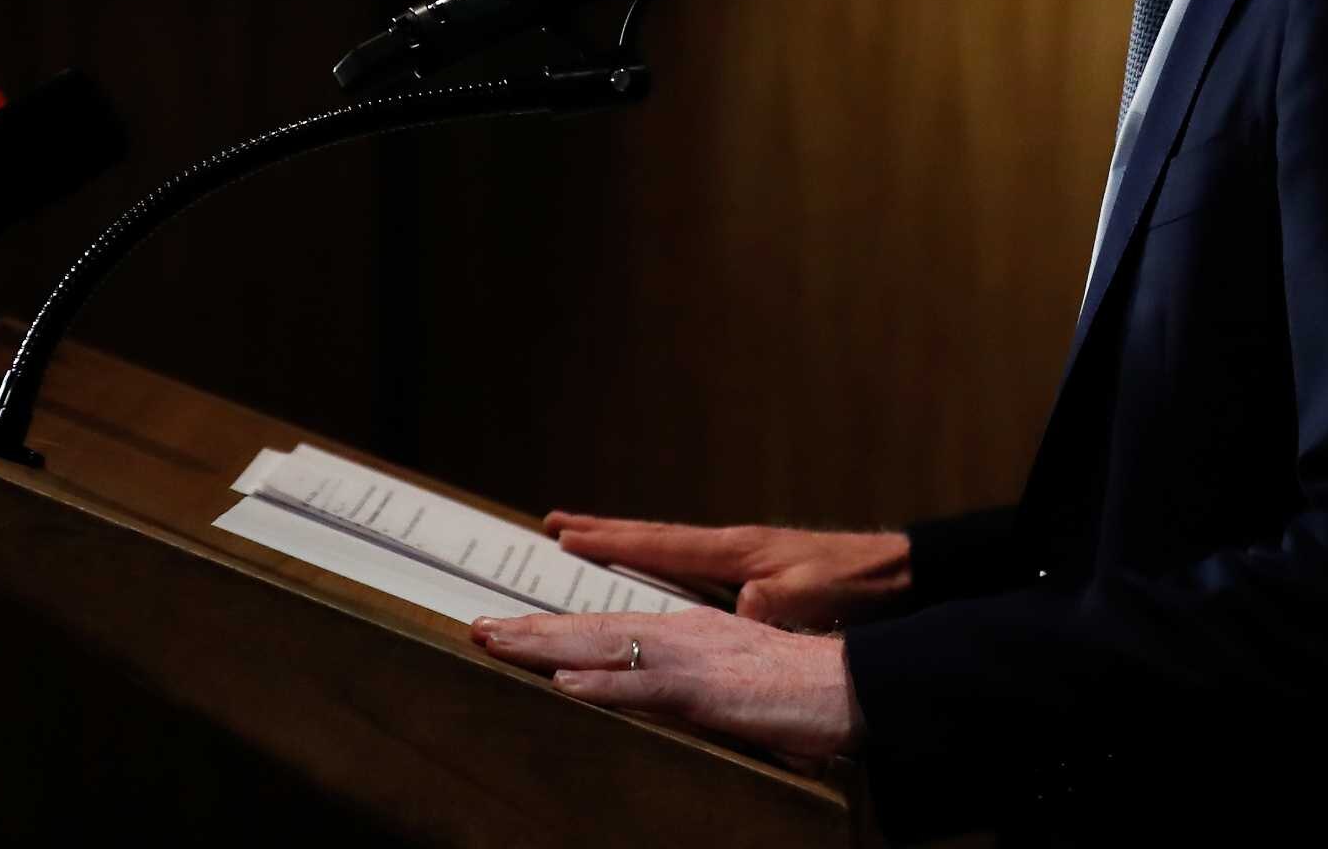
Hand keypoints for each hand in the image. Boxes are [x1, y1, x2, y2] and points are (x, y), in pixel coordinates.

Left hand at [469, 608, 859, 760]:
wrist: (851, 683)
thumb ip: (692, 686)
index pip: (606, 629)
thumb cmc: (800, 691)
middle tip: (476, 630)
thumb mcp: (732, 685)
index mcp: (687, 632)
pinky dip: (603, 686)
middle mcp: (682, 633)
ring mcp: (692, 658)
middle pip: (591, 630)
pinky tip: (564, 686)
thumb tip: (657, 698)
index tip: (507, 630)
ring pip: (604, 649)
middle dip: (530, 631)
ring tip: (496, 644)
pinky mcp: (707, 690)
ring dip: (545, 647)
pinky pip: (646, 688)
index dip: (554, 631)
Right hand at [541, 513, 909, 630]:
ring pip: (671, 550)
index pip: (660, 545)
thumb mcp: (809, 598)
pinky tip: (654, 575)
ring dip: (628, 546)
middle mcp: (732, 546)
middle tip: (554, 524)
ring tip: (588, 541)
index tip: (563, 533)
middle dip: (604, 532)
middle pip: (655, 538)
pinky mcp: (758, 573)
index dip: (611, 542)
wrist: (895, 575)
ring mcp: (744, 558)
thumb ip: (769, 605)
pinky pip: (693, 567)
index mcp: (735, 551)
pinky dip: (661, 565)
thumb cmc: (854, 585)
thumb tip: (739, 610)